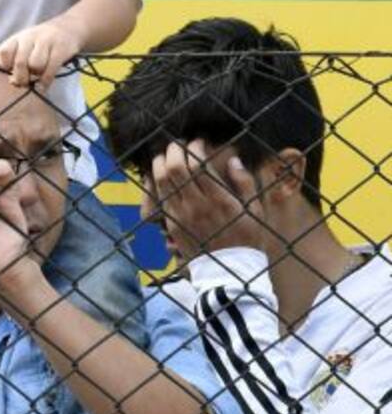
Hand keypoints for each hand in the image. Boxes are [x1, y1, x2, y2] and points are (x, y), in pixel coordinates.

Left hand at [0, 20, 82, 87]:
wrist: (69, 28)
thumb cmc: (41, 44)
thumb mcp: (25, 48)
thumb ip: (16, 64)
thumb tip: (13, 82)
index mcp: (18, 38)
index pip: (4, 52)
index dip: (5, 65)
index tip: (11, 70)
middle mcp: (30, 37)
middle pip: (20, 62)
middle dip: (21, 77)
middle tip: (25, 82)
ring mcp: (46, 41)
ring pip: (35, 65)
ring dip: (36, 75)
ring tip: (38, 75)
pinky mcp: (61, 49)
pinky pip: (51, 69)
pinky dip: (46, 81)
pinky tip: (44, 85)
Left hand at [151, 139, 270, 257]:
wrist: (230, 271)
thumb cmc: (247, 238)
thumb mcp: (255, 210)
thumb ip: (245, 183)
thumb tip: (233, 160)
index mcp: (219, 199)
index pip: (198, 164)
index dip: (194, 147)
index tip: (198, 142)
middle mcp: (197, 205)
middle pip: (175, 168)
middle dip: (174, 149)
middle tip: (179, 143)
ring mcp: (181, 215)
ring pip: (162, 180)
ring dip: (161, 162)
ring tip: (167, 155)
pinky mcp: (172, 224)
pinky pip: (159, 197)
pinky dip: (157, 181)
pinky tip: (162, 175)